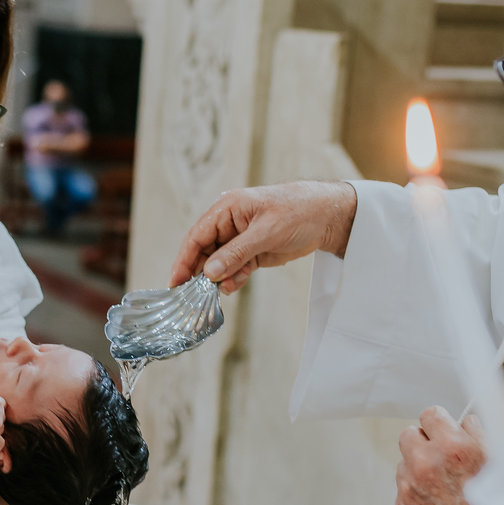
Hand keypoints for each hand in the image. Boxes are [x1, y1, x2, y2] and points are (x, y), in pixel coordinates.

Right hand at [169, 182, 357, 293]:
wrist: (328, 216)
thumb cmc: (298, 211)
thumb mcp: (265, 232)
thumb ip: (235, 253)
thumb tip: (209, 272)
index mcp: (227, 209)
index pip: (197, 236)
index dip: (184, 259)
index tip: (175, 281)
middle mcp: (229, 224)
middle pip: (204, 252)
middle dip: (200, 273)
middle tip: (194, 295)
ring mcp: (240, 240)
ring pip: (219, 264)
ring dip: (219, 279)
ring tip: (221, 290)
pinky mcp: (252, 253)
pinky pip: (235, 269)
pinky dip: (233, 279)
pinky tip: (234, 285)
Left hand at [395, 406, 503, 504]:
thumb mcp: (500, 460)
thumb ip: (478, 433)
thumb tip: (465, 419)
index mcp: (452, 448)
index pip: (430, 414)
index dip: (442, 423)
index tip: (448, 431)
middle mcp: (425, 466)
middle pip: (409, 435)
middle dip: (425, 442)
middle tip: (444, 457)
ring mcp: (409, 490)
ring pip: (405, 464)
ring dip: (420, 469)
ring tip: (446, 487)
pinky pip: (403, 491)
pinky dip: (417, 494)